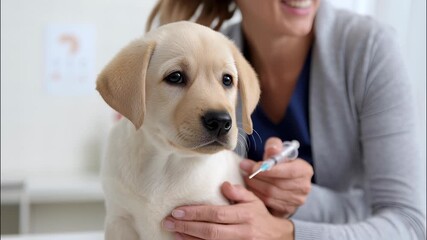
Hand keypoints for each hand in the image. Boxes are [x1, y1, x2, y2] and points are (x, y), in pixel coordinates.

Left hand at [162, 182, 293, 239]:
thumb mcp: (253, 200)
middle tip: (168, 221)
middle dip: (187, 226)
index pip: (217, 214)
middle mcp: (243, 232)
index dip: (196, 213)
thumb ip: (238, 192)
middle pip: (211, 231)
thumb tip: (223, 185)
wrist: (276, 238)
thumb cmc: (260, 217)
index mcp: (246, 215)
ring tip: (173, 231)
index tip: (178, 211)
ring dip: (189, 238)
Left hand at [240, 137, 313, 217]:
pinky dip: (256, 194)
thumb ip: (274, 147)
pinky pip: (268, 202)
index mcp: (305, 170)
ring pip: (271, 194)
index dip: (270, 170)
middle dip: (258, 176)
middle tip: (245, 169)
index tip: (254, 167)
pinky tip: (250, 187)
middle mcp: (303, 187)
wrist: (284, 181)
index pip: (289, 171)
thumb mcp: (278, 152)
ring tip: (245, 177)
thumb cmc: (281, 164)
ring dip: (255, 185)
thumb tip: (272, 148)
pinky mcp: (287, 209)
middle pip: (278, 184)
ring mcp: (296, 200)